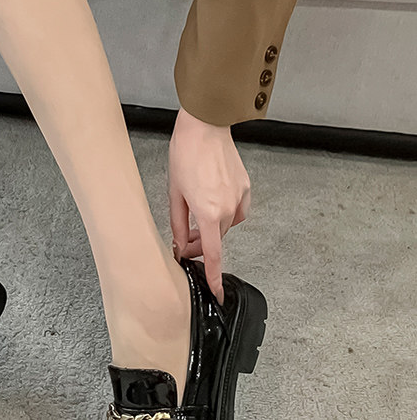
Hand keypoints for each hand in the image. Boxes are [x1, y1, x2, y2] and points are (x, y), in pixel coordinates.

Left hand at [168, 107, 250, 304]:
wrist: (205, 125)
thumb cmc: (185, 153)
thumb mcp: (174, 191)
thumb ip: (178, 222)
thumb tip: (180, 243)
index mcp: (209, 213)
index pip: (213, 255)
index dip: (214, 277)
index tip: (217, 295)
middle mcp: (229, 209)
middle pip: (216, 238)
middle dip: (201, 243)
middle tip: (184, 239)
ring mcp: (240, 198)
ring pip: (226, 224)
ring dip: (212, 225)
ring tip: (195, 210)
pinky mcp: (246, 187)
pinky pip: (237, 209)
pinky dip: (226, 211)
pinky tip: (213, 201)